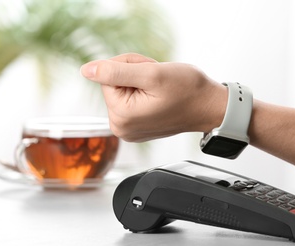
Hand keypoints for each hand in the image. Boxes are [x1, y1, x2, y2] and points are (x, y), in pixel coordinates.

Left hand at [81, 53, 226, 141]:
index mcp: (122, 117)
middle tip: (157, 81)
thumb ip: (115, 71)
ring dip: (140, 82)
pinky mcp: (138, 127)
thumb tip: (86, 70)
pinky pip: (131, 100)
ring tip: (161, 89)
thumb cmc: (187, 90)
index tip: (150, 74)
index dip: (128, 67)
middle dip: (134, 75)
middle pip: (113, 85)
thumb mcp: (151, 74)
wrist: (209, 106)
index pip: (106, 76)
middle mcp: (122, 128)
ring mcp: (130, 129)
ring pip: (123, 90)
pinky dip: (144, 92)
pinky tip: (160, 96)